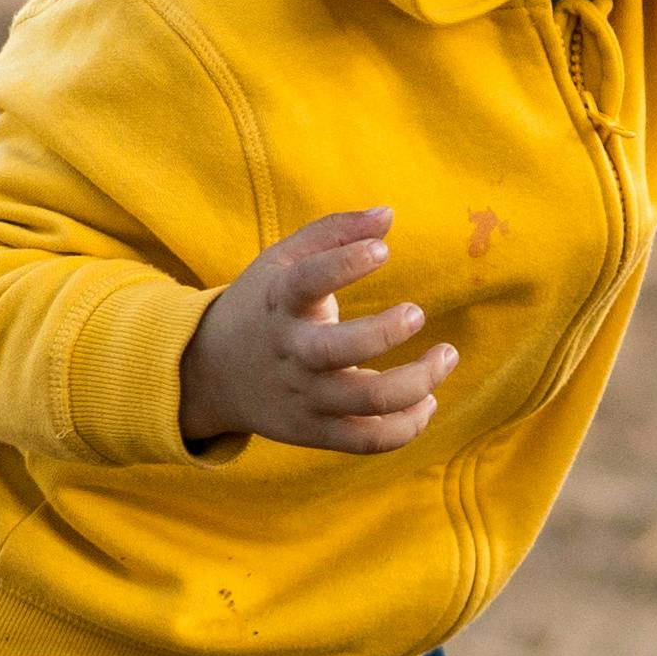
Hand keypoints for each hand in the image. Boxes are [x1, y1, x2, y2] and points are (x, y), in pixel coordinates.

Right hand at [178, 210, 451, 455]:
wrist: (210, 374)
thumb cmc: (264, 306)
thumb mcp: (282, 262)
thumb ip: (333, 232)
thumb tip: (388, 214)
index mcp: (278, 303)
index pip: (306, 281)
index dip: (344, 264)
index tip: (382, 250)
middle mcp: (291, 353)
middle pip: (335, 352)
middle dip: (385, 333)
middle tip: (417, 312)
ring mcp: (304, 397)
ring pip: (365, 401)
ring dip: (418, 383)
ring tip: (446, 355)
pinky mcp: (316, 431)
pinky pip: (368, 440)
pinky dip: (408, 426)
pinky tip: (428, 399)